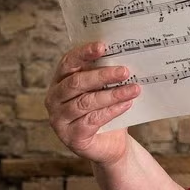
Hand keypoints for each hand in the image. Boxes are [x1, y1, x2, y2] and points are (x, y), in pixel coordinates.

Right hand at [45, 41, 140, 164]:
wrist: (110, 143)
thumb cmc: (106, 110)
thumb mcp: (105, 90)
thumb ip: (107, 75)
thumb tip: (128, 56)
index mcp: (60, 81)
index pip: (68, 62)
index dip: (84, 53)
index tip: (103, 46)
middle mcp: (54, 98)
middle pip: (76, 82)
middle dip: (103, 75)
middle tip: (125, 71)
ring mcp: (59, 119)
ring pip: (86, 102)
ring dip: (113, 94)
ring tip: (134, 89)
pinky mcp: (70, 136)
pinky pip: (92, 120)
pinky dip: (111, 111)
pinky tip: (126, 105)